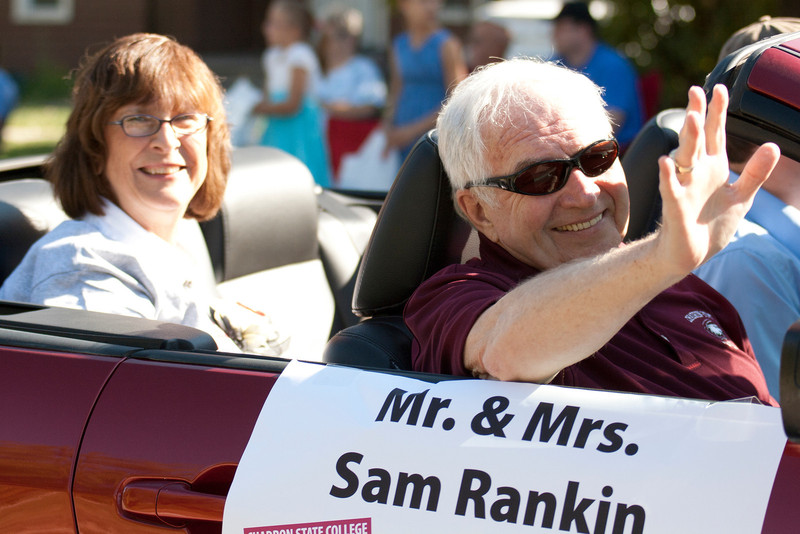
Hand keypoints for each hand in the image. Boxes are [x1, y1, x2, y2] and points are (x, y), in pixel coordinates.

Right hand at [655, 84, 779, 274]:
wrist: (692, 253)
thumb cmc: (713, 224)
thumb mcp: (742, 196)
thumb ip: (756, 171)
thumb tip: (772, 145)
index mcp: (715, 167)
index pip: (716, 133)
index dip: (717, 112)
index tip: (718, 87)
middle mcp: (697, 172)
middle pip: (697, 138)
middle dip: (697, 115)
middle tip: (696, 91)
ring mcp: (685, 187)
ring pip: (685, 158)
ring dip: (688, 139)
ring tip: (691, 119)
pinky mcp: (675, 207)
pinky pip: (670, 189)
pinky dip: (668, 176)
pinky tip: (666, 163)